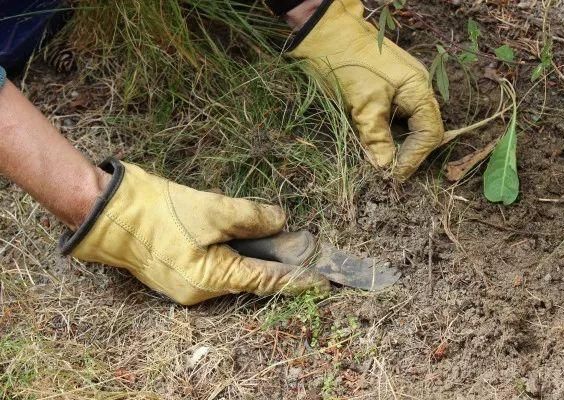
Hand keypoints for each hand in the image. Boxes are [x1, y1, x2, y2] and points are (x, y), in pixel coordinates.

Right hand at [60, 159, 329, 304]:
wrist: (110, 211)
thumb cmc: (160, 211)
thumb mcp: (214, 210)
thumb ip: (253, 217)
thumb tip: (280, 221)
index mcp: (211, 280)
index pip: (265, 281)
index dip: (296, 278)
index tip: (322, 278)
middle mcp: (200, 290)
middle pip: (250, 276)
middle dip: (277, 262)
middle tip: (302, 245)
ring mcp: (187, 283)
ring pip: (232, 269)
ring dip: (254, 253)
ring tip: (277, 237)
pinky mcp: (178, 271)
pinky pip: (214, 264)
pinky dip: (232, 251)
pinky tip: (243, 234)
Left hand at [288, 0, 443, 180]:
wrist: (322, 32)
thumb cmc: (345, 63)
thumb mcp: (363, 102)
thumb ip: (376, 136)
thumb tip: (385, 168)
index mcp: (418, 88)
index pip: (429, 132)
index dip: (414, 157)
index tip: (394, 176)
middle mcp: (414, 88)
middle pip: (422, 129)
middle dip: (407, 153)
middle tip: (388, 173)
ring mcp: (400, 87)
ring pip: (405, 125)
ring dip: (394, 145)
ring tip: (380, 163)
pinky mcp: (383, 89)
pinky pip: (392, 117)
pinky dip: (384, 134)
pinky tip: (372, 145)